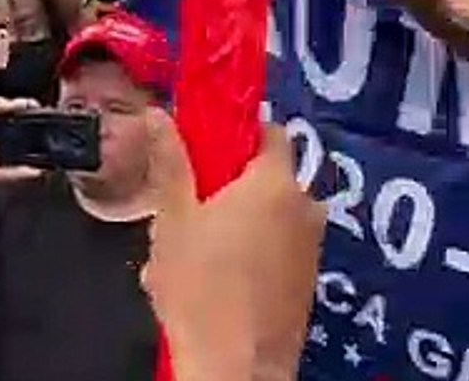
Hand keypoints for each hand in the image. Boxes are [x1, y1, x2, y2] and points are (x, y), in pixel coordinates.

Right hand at [142, 109, 325, 380]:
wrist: (236, 368)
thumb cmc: (200, 286)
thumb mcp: (172, 218)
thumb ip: (170, 161)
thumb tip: (158, 113)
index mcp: (275, 183)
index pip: (268, 130)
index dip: (234, 131)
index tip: (198, 146)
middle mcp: (305, 207)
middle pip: (264, 177)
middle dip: (225, 185)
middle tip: (181, 205)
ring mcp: (311, 247)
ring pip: (267, 216)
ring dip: (233, 221)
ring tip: (189, 248)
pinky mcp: (307, 282)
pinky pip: (275, 248)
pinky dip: (248, 251)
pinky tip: (211, 277)